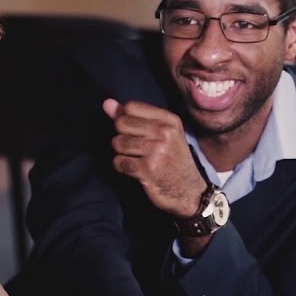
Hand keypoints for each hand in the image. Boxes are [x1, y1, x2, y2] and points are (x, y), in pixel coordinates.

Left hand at [104, 99, 206, 218]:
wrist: (189, 192)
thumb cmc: (174, 160)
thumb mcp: (163, 134)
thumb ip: (133, 117)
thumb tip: (107, 103)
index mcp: (169, 120)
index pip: (131, 107)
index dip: (127, 119)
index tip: (136, 132)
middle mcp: (164, 133)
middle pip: (121, 123)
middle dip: (123, 136)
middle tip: (136, 147)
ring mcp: (156, 151)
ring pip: (118, 143)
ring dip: (122, 153)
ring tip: (136, 158)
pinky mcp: (147, 170)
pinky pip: (119, 162)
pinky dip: (122, 167)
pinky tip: (134, 170)